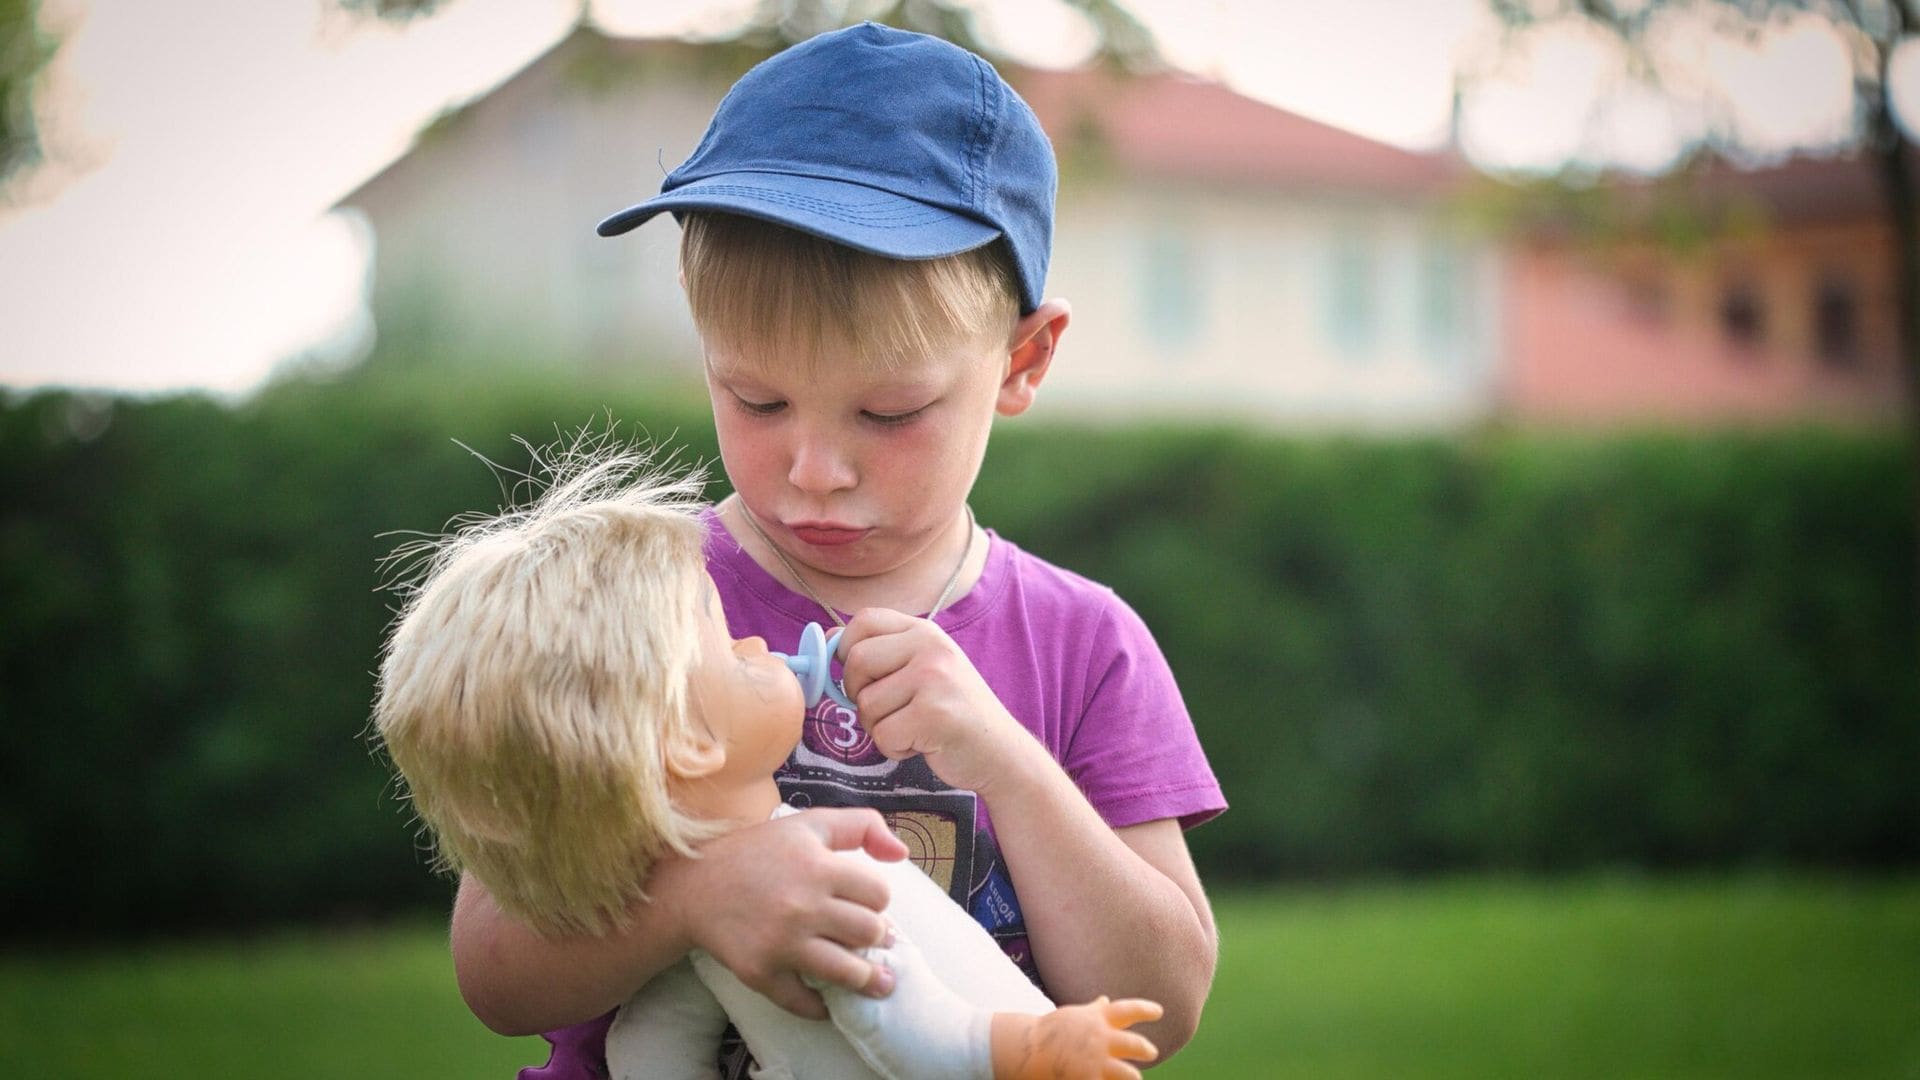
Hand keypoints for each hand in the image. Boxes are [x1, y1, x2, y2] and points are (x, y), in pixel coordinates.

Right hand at [668, 807, 906, 1018]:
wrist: (694, 886)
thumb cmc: (757, 852)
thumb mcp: (809, 824)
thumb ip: (861, 826)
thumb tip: (902, 853)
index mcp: (818, 867)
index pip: (878, 893)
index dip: (877, 899)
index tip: (867, 904)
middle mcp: (803, 906)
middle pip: (869, 933)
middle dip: (877, 937)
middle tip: (872, 940)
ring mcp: (781, 943)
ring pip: (846, 972)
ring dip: (868, 980)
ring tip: (878, 983)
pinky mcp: (760, 972)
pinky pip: (803, 1002)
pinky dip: (819, 1007)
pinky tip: (827, 1002)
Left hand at [837, 608, 1036, 793]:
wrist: (1000, 752)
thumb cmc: (953, 713)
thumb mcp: (923, 668)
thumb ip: (882, 651)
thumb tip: (827, 638)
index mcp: (925, 631)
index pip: (863, 620)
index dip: (847, 649)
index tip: (860, 676)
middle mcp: (931, 647)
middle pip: (856, 662)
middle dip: (859, 695)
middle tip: (889, 709)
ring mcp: (935, 678)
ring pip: (866, 705)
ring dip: (880, 727)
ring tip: (913, 727)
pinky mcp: (934, 714)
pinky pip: (883, 734)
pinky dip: (895, 748)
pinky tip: (922, 743)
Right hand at [1000, 997, 1162, 1079]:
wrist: (1026, 1050)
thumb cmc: (1051, 1032)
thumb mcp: (1074, 1016)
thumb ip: (1094, 1011)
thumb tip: (1105, 1000)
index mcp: (1098, 1020)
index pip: (1128, 1010)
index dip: (1146, 1010)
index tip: (1159, 1012)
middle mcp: (1100, 1039)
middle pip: (1134, 1044)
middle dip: (1145, 1049)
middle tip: (1151, 1052)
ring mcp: (1095, 1061)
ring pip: (1128, 1074)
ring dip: (1132, 1077)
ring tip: (1134, 1078)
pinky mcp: (1087, 1079)